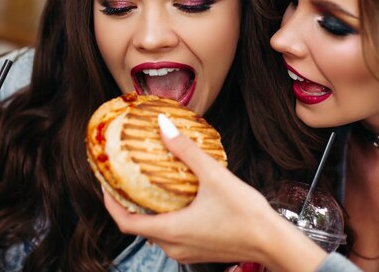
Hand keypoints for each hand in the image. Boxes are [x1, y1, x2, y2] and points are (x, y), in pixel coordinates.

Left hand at [103, 125, 278, 264]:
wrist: (273, 242)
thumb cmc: (246, 215)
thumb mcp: (214, 176)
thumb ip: (186, 150)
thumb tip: (163, 126)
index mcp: (171, 231)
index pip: (125, 222)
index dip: (110, 202)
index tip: (105, 183)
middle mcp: (173, 245)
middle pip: (137, 227)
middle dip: (126, 204)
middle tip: (123, 180)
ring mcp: (186, 251)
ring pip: (154, 232)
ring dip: (146, 211)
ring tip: (145, 186)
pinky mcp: (198, 251)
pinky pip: (171, 235)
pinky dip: (164, 217)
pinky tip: (175, 199)